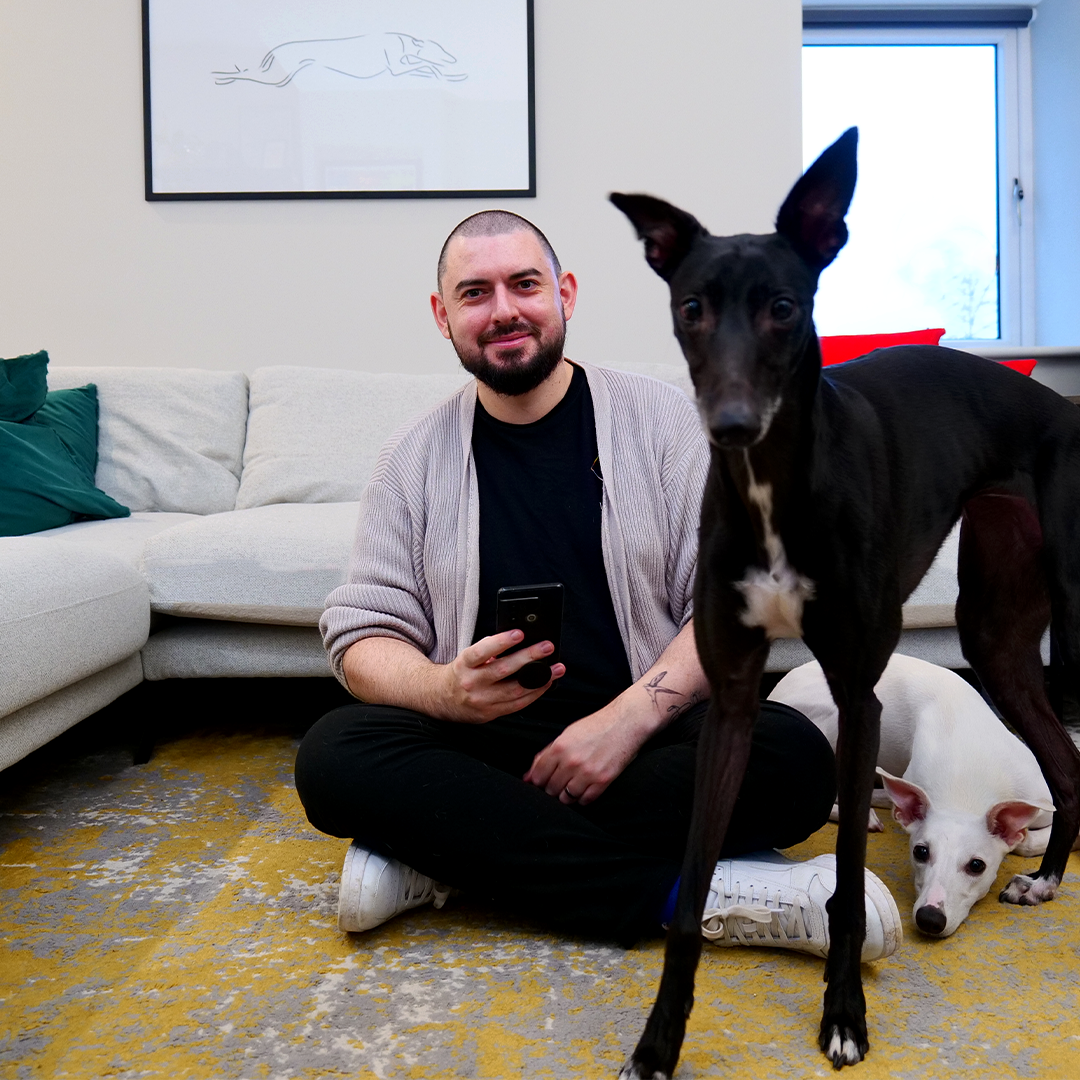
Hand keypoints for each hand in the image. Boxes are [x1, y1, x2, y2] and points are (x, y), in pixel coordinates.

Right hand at [437, 629, 565, 722]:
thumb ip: (488, 650)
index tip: (519, 633)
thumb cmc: (461, 673)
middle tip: (547, 647)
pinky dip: (534, 693)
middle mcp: (471, 683)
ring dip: (539, 679)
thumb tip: (517, 642)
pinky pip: (517, 704)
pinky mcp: (490, 714)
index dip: (500, 642)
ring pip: (514, 690)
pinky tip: (546, 684)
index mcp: (464, 664)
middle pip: (503, 670)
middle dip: (528, 658)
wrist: (441, 699)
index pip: (481, 651)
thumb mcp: (467, 658)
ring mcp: (481, 701)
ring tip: (556, 668)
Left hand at [523, 701, 650, 805]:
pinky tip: (585, 788)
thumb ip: (546, 755)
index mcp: (559, 747)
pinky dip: (582, 798)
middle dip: (552, 788)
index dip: (538, 781)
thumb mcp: (567, 734)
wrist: (625, 723)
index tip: (543, 780)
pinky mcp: (603, 781)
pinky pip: (585, 800)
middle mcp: (571, 761)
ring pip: (566, 798)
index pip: (538, 776)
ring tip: (572, 784)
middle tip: (560, 781)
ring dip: (566, 794)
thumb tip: (528, 776)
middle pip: (550, 789)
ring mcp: (588, 772)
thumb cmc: (595, 727)